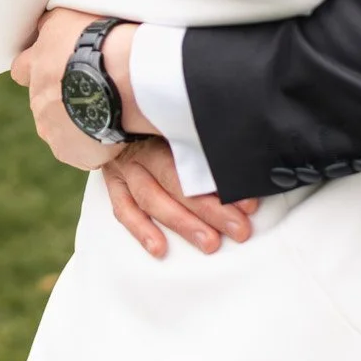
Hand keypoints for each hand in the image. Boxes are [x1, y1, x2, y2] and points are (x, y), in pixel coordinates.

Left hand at [9, 7, 125, 171]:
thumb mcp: (68, 17)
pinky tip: (112, 131)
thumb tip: (43, 27)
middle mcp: (37, 99)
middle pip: (42, 103)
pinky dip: (92, 145)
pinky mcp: (69, 152)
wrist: (122, 77)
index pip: (20, 70)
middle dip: (61, 99)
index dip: (37, 69)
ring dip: (76, 122)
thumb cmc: (99, 40)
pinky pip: (78, 151)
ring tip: (106, 112)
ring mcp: (51, 128)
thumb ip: (52, 26)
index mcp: (35, 65)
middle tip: (92, 91)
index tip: (58, 69)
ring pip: (58, 129)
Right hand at [104, 139, 259, 258]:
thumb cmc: (157, 124)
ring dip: (181, 223)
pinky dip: (141, 230)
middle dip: (209, 209)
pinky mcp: (112, 183)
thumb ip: (205, 141)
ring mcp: (125, 167)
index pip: (193, 158)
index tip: (248, 203)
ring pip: (151, 198)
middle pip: (176, 181)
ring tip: (208, 243)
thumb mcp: (181, 124)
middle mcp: (143, 149)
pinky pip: (123, 209)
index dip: (220, 183)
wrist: (116, 112)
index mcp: (163, 131)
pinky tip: (159, 248)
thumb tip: (244, 168)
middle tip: (238, 229)